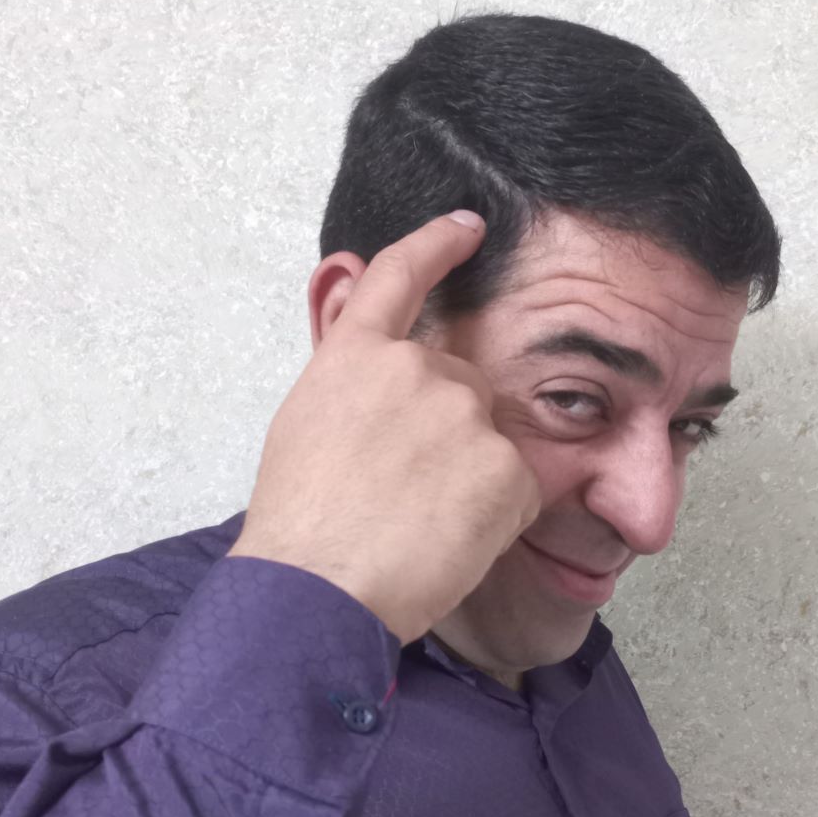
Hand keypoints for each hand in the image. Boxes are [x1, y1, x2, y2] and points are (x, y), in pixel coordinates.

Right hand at [227, 211, 540, 643]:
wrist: (318, 591)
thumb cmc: (299, 524)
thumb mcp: (306, 426)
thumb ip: (349, 375)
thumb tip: (372, 333)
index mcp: (356, 357)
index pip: (401, 276)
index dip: (436, 244)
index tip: (468, 225)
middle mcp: (416, 369)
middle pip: (461, 384)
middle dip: (448, 430)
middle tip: (409, 491)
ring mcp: (465, 414)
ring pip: (490, 438)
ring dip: (472, 474)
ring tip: (423, 522)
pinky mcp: (506, 466)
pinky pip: (517, 486)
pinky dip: (496, 514)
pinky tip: (452, 540)